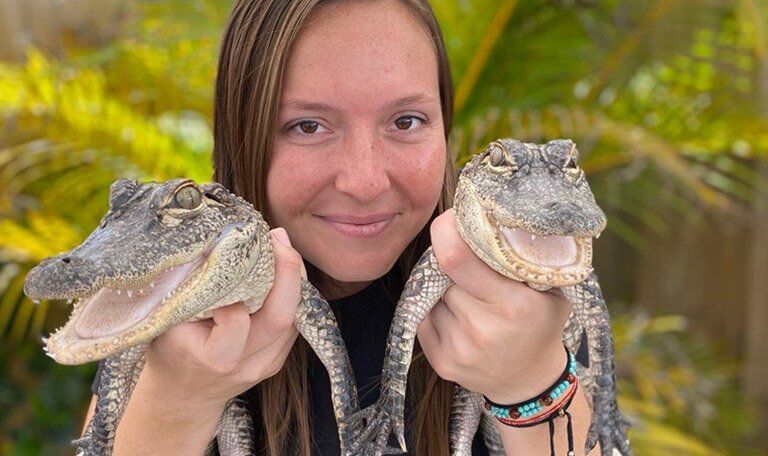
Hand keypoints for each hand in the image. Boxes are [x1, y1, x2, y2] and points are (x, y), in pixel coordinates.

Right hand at [141, 227, 303, 409]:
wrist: (184, 396)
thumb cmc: (172, 351)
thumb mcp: (168, 323)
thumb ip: (190, 294)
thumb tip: (212, 245)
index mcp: (215, 357)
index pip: (236, 320)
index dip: (235, 290)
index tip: (226, 265)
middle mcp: (246, 364)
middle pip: (280, 318)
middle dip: (286, 272)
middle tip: (277, 238)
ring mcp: (266, 364)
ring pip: (294, 317)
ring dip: (293, 278)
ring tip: (280, 247)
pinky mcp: (278, 359)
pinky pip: (294, 321)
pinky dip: (291, 293)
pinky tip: (280, 271)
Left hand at [416, 209, 571, 403]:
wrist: (530, 383)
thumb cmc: (541, 325)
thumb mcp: (551, 290)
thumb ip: (527, 258)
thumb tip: (493, 216)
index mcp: (513, 305)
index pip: (456, 256)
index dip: (446, 231)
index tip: (451, 220)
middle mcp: (483, 328)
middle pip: (444, 273)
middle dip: (452, 261)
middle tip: (469, 261)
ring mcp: (459, 348)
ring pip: (433, 294)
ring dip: (445, 287)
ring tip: (472, 296)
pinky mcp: (441, 362)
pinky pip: (425, 316)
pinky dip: (436, 308)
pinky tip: (460, 314)